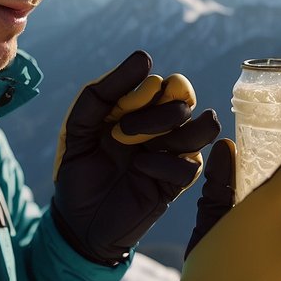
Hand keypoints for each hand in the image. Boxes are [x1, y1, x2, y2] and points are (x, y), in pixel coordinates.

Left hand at [50, 50, 220, 265]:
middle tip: (124, 130)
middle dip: (161, 110)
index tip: (119, 109)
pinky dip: (165, 162)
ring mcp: (170, 155)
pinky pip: (190, 164)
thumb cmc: (77, 170)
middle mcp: (160, 129)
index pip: (166, 84)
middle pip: (187, 101)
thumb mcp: (79, 126)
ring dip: (173, 130)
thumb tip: (145, 58)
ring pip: (203, 128)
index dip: (150, 90)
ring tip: (138, 145)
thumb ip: (102, 92)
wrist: (76, 222)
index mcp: (140, 111)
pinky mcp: (174, 184)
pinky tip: (139, 169)